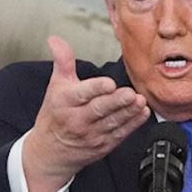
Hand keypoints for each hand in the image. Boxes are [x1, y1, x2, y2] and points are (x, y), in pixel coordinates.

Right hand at [22, 36, 149, 191]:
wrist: (50, 152)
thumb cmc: (54, 115)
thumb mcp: (55, 85)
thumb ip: (62, 61)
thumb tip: (56, 40)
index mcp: (65, 102)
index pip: (82, 94)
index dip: (96, 88)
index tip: (109, 83)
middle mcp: (78, 119)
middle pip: (99, 109)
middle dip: (116, 101)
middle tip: (130, 93)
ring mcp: (91, 134)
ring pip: (112, 122)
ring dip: (128, 112)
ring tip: (140, 101)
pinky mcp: (103, 145)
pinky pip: (120, 134)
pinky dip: (132, 125)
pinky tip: (141, 113)